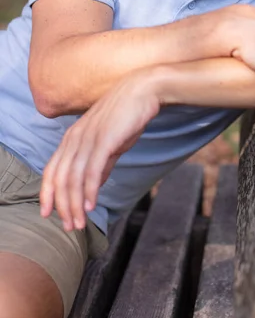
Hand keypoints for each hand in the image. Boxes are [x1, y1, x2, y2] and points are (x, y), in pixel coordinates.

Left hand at [40, 71, 159, 230]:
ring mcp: (89, 138)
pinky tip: (91, 205)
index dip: (48, 194)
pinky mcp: (105, 139)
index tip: (50, 214)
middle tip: (70, 227)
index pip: (52, 170)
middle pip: (60, 178)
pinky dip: (89, 190)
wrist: (143, 91)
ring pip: (74, 178)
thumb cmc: (127, 115)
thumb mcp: (110, 142)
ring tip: (80, 222)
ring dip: (75, 204)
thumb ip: (100, 164)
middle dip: (62, 206)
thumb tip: (93, 185)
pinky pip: (92, 170)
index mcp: (73, 137)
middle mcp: (75, 137)